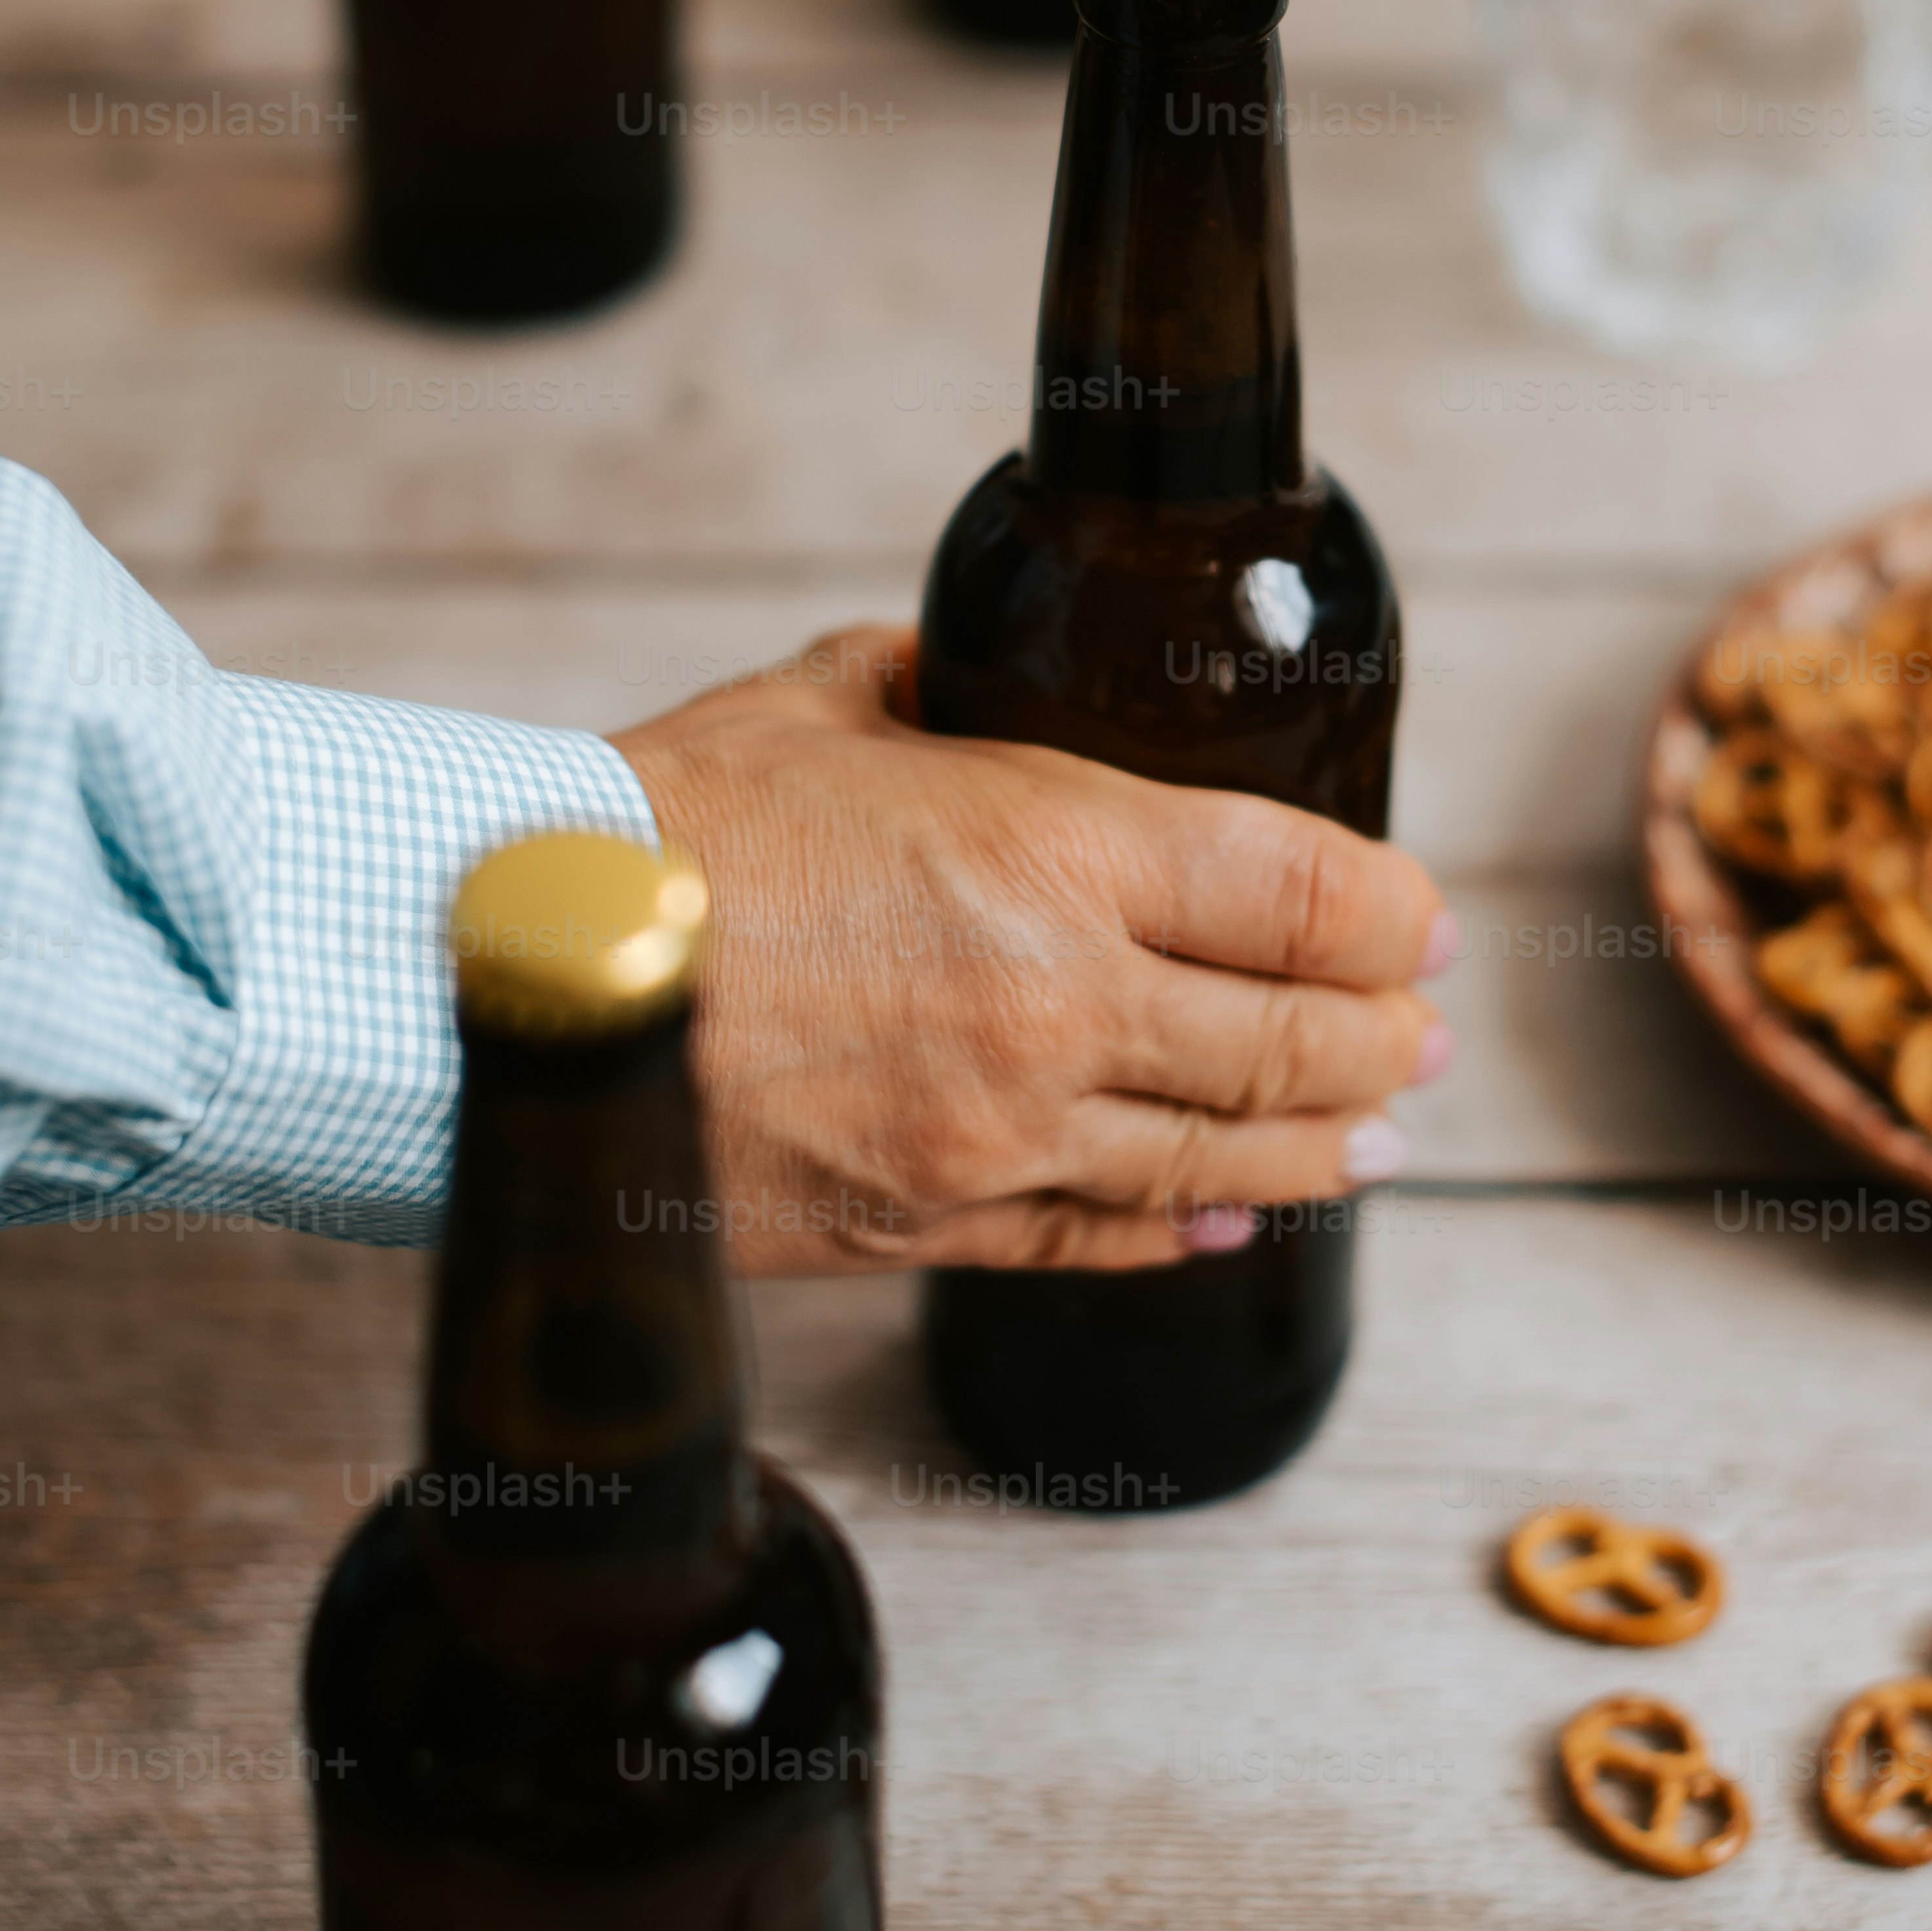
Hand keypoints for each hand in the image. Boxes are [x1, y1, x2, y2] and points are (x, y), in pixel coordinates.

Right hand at [612, 629, 1453, 1277]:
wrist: (510, 973)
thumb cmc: (655, 820)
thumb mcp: (824, 702)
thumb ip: (939, 694)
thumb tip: (978, 688)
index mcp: (1053, 851)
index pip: (1300, 894)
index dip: (1390, 914)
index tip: (1421, 920)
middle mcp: (1055, 1005)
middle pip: (1290, 1041)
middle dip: (1382, 1039)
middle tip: (1421, 1034)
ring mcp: (993, 1134)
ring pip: (1215, 1157)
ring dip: (1319, 1146)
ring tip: (1377, 1137)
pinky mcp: (917, 1227)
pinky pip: (1090, 1242)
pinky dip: (1181, 1231)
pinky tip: (1230, 1218)